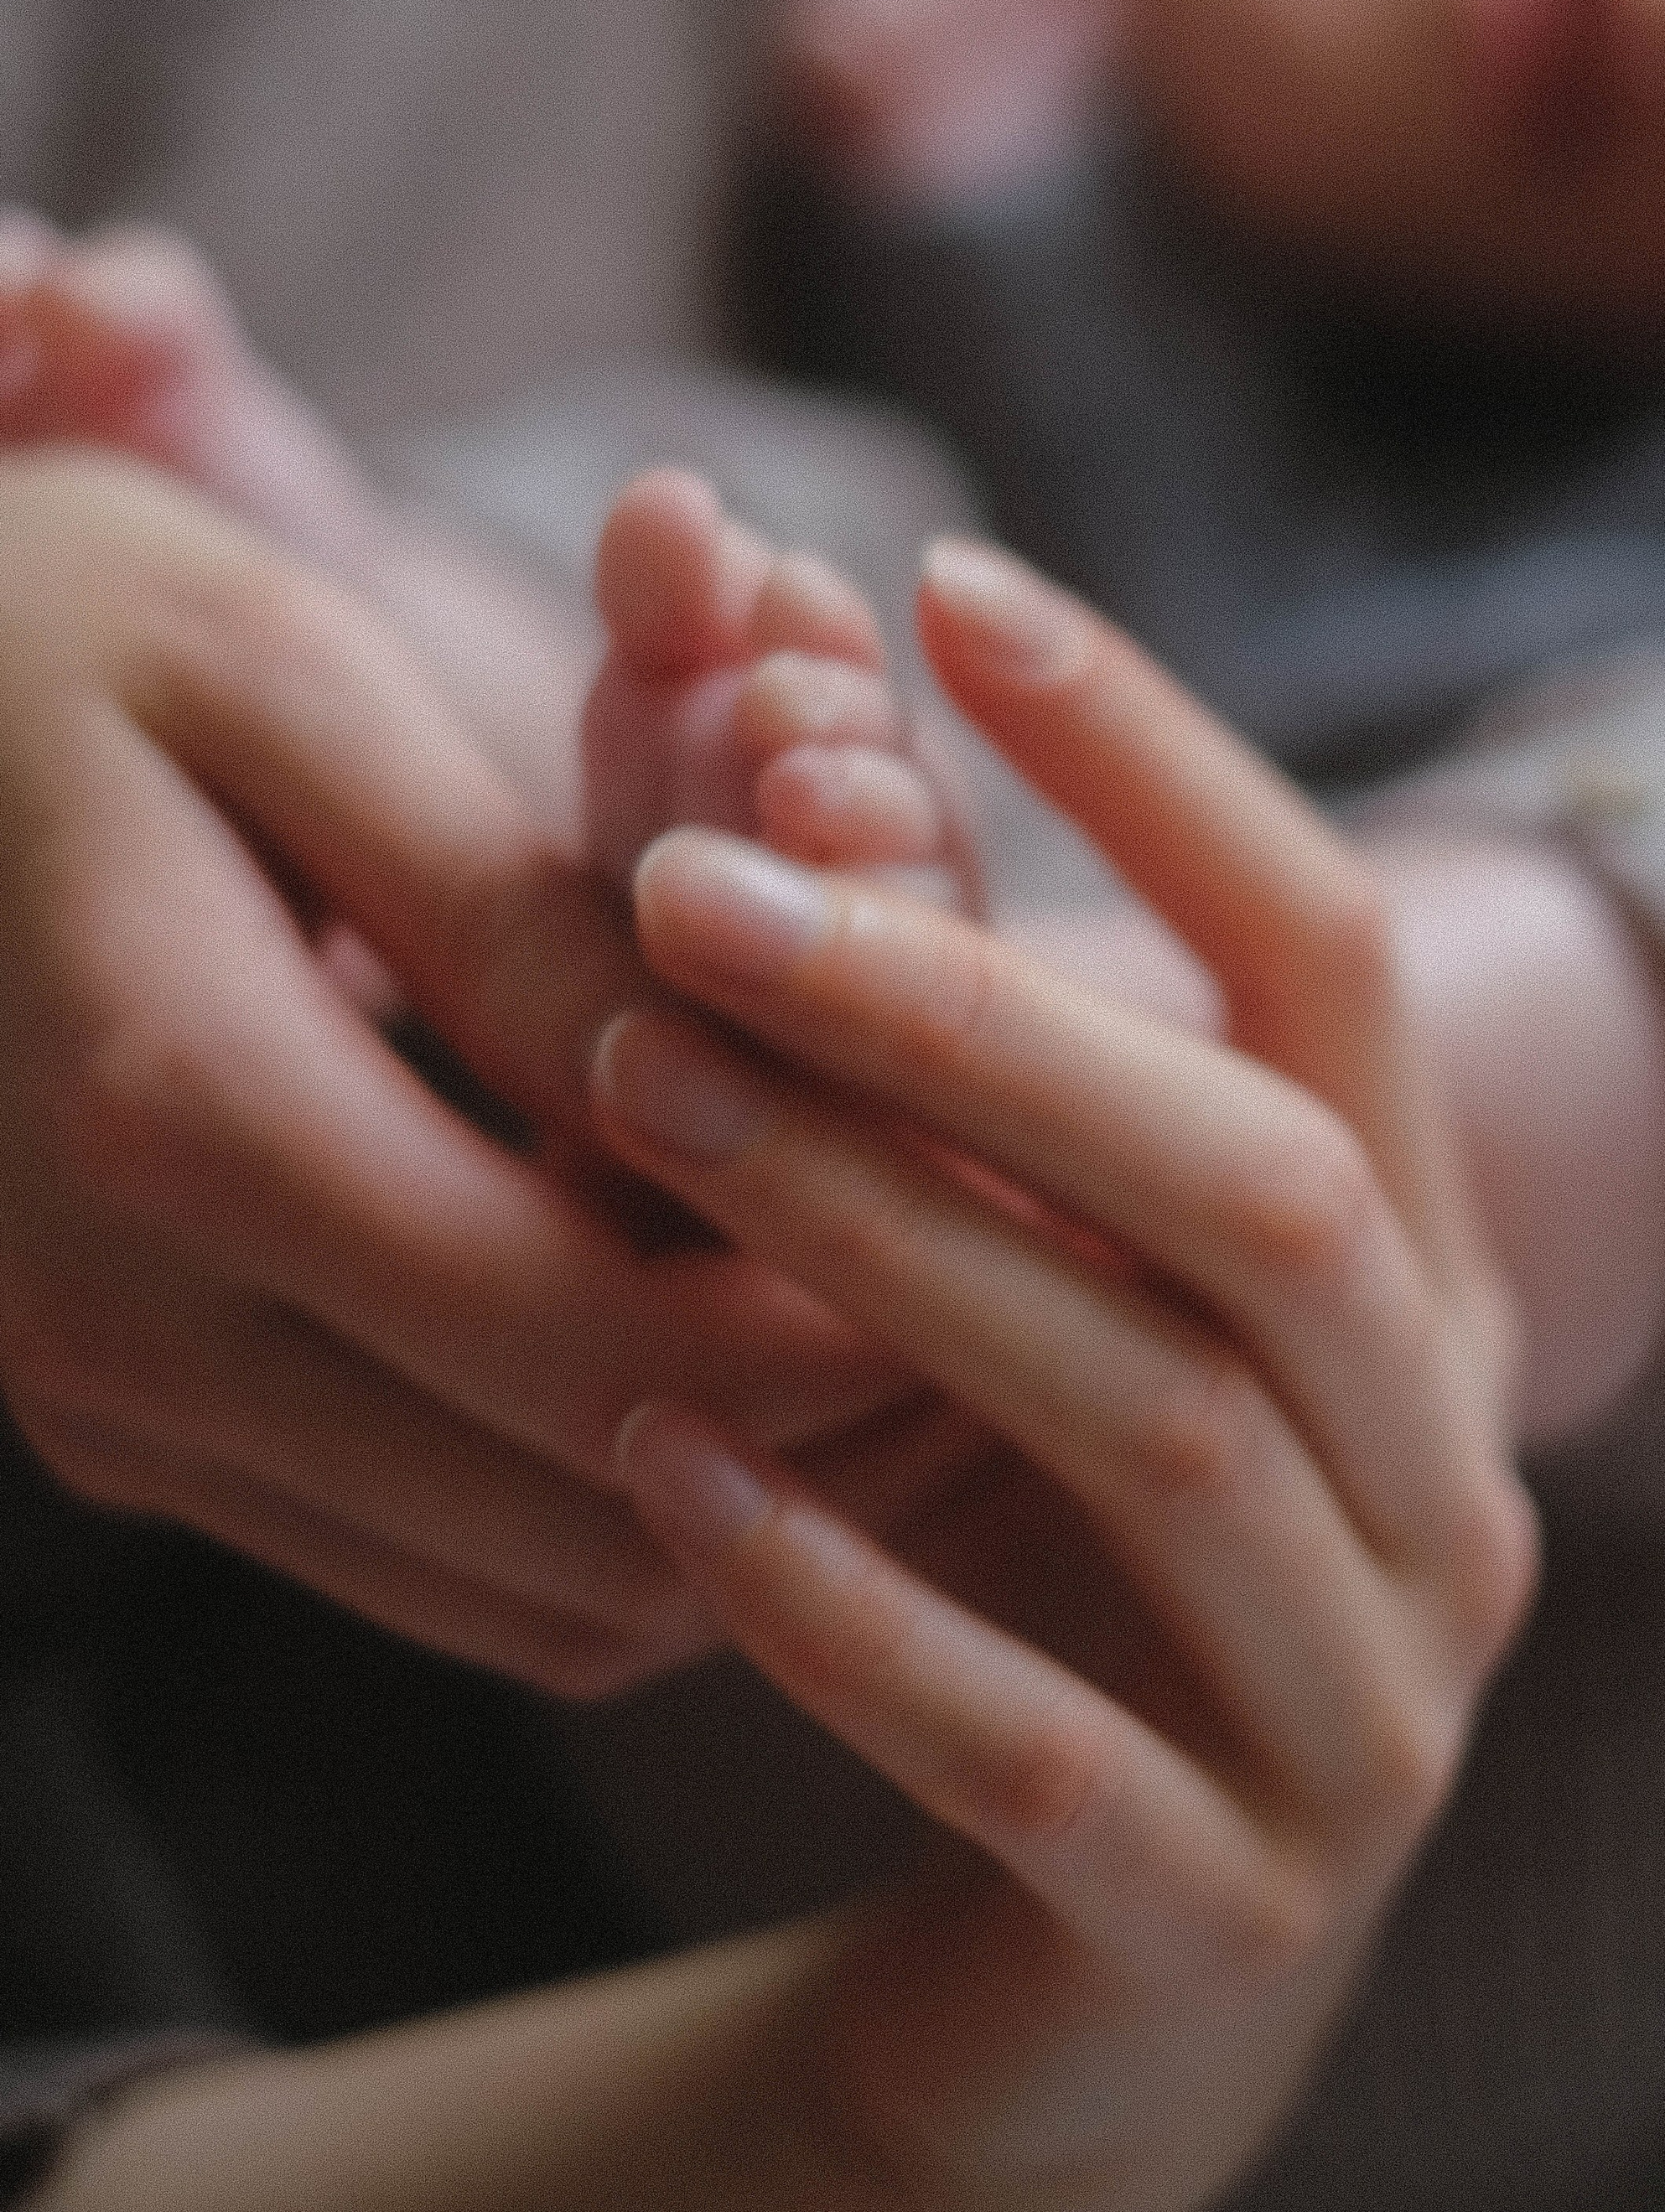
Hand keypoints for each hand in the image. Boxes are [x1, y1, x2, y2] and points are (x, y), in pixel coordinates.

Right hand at [0, 451, 910, 1693]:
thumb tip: (714, 1088)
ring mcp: (112, 1404)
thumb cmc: (37, 630)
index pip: (614, 1341)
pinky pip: (428, 1554)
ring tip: (919, 1306)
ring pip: (530, 1581)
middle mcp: (130, 1329)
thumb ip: (502, 912)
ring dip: (750, 1482)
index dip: (854, 1310)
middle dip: (844, 1416)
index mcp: (185, 1120)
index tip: (1019, 1190)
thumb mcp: (280, 684)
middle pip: (596, 1506)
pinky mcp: (124, 1417)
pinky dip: (615, 1492)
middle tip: (1019, 1270)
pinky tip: (731, 1338)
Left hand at [592, 540, 1534, 2211]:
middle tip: (696, 884)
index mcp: (1425, 1277)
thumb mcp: (1027, 1288)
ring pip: (1164, 1420)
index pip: (1338, 958)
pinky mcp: (1229, 1924)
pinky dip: (849, 1598)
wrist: (1081, 1988)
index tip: (935, 581)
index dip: (1157, 759)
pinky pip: (1043, 1748)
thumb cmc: (1037, 1552)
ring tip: (644, 1100)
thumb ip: (968, 1069)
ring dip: (891, 1243)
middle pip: (1270, 1181)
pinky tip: (657, 1457)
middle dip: (982, 1010)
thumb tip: (793, 705)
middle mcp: (1451, 1471)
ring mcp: (1370, 1711)